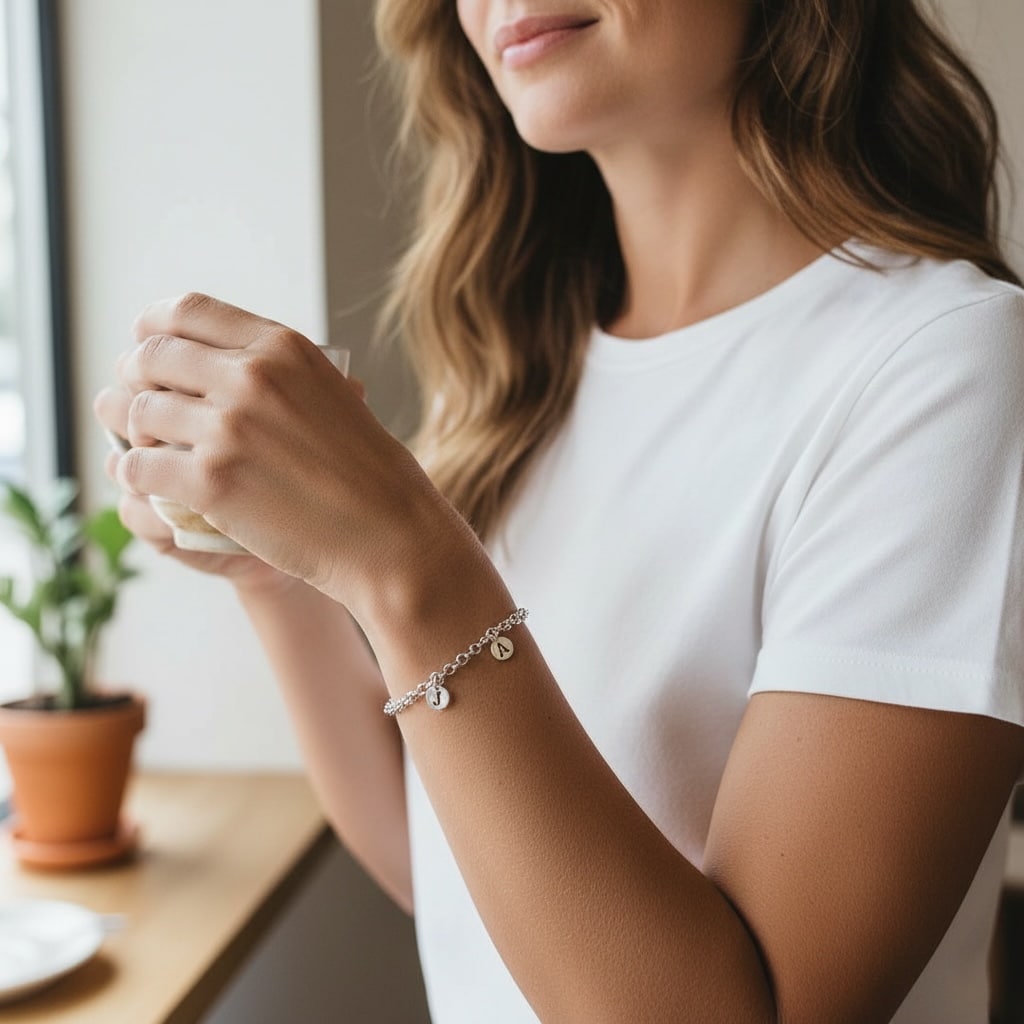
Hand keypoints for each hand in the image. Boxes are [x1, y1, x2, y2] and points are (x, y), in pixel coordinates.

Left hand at [101, 292, 453, 610]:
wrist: (391, 534)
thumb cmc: (372, 475)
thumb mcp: (334, 396)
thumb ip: (281, 374)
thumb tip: (227, 365)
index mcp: (282, 347)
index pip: (188, 311)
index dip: (152, 327)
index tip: (145, 346)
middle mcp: (251, 376)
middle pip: (151, 356)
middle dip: (133, 378)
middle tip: (135, 404)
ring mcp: (228, 427)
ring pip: (138, 411)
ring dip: (129, 429)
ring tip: (139, 445)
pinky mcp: (211, 480)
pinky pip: (140, 466)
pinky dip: (134, 474)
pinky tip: (144, 482)